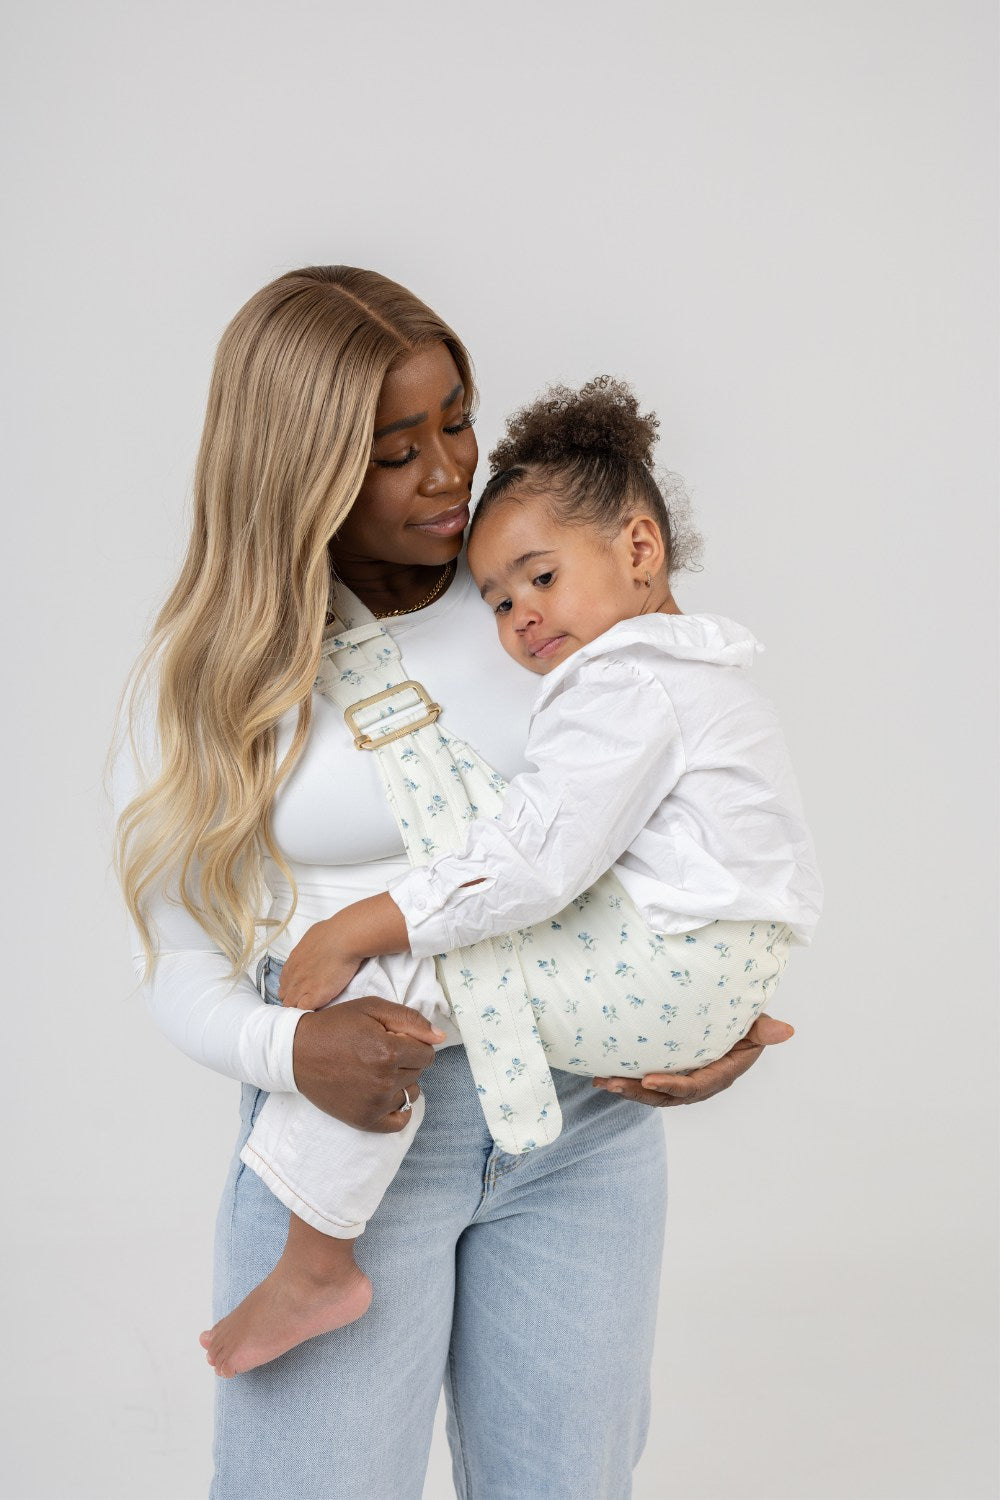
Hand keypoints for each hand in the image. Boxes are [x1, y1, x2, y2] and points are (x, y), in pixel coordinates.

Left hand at [278, 917, 361, 1009]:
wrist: (344, 938)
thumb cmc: (334, 931)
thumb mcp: (314, 935)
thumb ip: (309, 946)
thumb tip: (314, 947)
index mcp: (292, 962)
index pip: (284, 982)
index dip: (292, 988)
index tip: (301, 990)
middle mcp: (293, 975)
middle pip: (285, 996)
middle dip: (293, 1000)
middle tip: (307, 1001)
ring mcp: (302, 987)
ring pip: (291, 1006)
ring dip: (299, 1008)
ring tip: (311, 1009)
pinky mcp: (315, 996)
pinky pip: (304, 1010)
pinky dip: (309, 1012)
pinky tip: (317, 1010)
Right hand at [292, 996, 446, 1131]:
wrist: (296, 1052)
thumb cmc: (335, 1026)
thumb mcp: (371, 1008)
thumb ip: (410, 1019)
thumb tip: (440, 1037)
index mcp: (388, 1052)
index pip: (427, 1053)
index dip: (412, 1043)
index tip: (393, 1039)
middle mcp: (384, 1081)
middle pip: (419, 1073)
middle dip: (405, 1061)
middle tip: (378, 1052)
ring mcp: (374, 1104)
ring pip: (410, 1094)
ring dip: (400, 1083)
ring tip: (375, 1071)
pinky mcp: (364, 1121)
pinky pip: (399, 1121)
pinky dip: (396, 1109)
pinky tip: (382, 1095)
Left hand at [592, 1014, 793, 1107]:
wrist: (731, 1023)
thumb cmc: (743, 1022)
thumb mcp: (754, 1026)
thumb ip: (763, 1030)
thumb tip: (787, 1030)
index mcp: (721, 1074)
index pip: (695, 1085)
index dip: (672, 1086)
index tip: (648, 1080)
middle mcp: (701, 1084)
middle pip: (668, 1095)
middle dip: (638, 1092)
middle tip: (612, 1081)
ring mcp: (684, 1082)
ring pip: (652, 1094)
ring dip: (626, 1089)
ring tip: (600, 1080)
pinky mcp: (669, 1076)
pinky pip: (647, 1084)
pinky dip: (626, 1080)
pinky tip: (601, 1073)